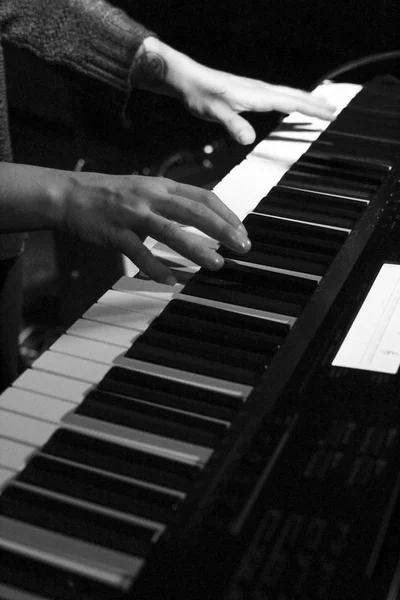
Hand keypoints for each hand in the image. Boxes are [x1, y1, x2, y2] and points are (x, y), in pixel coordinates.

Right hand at [62, 172, 250, 283]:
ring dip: (197, 249)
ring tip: (216, 264)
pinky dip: (155, 267)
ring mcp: (132, 214)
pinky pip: (138, 252)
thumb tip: (203, 217)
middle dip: (222, 229)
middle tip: (242, 246)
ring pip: (170, 231)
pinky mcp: (114, 232)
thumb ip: (172, 201)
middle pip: (194, 211)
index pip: (203, 196)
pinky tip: (170, 281)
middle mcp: (150, 196)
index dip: (226, 213)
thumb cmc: (110, 194)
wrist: (70, 194)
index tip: (241, 231)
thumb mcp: (146, 189)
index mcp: (162, 185)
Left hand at [132, 37, 335, 144]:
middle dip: (314, 103)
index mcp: (256, 95)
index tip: (329, 113)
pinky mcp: (247, 93)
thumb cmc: (200, 94)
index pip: (290, 101)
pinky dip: (289, 100)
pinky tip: (288, 105)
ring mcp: (254, 90)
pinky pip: (276, 96)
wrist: (186, 78)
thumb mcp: (214, 112)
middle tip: (334, 110)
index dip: (310, 108)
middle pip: (293, 95)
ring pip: (286, 94)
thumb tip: (249, 139)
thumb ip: (232, 124)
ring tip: (319, 106)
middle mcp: (258, 90)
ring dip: (304, 100)